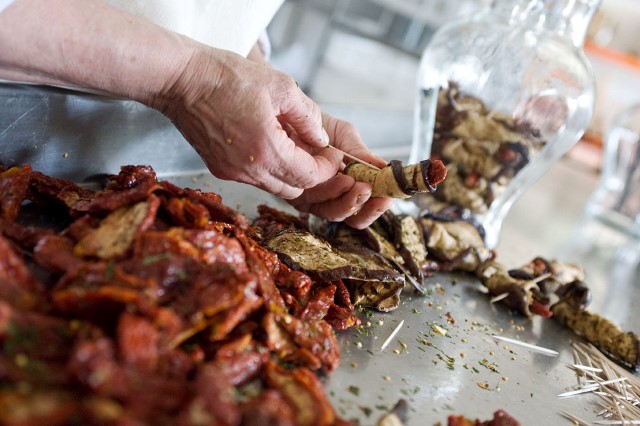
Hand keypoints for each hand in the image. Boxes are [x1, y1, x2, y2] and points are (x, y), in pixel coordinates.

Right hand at [153, 46, 341, 199]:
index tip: (333, 154)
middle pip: (294, 190)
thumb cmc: (228, 77)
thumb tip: (322, 138)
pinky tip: (268, 145)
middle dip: (310, 174)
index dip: (327, 167)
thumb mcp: (281, 86)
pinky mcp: (219, 169)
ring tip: (293, 146)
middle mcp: (249, 170)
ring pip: (273, 187)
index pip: (309, 177)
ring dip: (288, 173)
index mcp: (267, 150)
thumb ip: (308, 117)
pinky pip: (253, 179)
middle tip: (317, 153)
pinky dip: (267, 169)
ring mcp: (232, 172)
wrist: (181, 80)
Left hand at [287, 114, 393, 228]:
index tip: (388, 197)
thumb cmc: (317, 126)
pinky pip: (313, 202)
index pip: (364, 207)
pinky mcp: (294, 195)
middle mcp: (329, 197)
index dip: (377, 207)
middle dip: (364, 205)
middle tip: (371, 190)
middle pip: (350, 217)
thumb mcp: (344, 136)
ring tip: (356, 183)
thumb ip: (361, 154)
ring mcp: (312, 199)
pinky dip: (330, 192)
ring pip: (333, 212)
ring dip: (348, 200)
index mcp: (345, 187)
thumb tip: (385, 168)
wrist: (289, 115)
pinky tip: (341, 178)